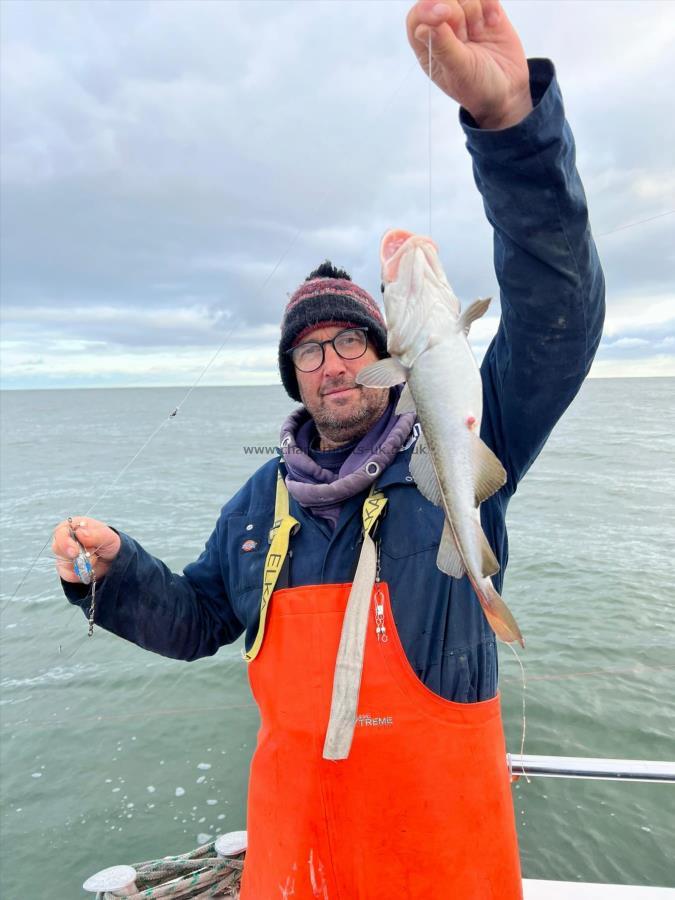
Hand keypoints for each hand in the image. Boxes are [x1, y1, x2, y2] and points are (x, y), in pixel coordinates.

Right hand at [52, 516, 120, 582]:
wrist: (111, 559)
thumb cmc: (108, 542)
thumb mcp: (107, 537)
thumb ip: (95, 534)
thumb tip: (80, 533)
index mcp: (73, 526)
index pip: (60, 532)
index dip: (65, 542)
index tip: (75, 552)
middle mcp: (65, 539)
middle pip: (58, 548)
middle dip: (72, 555)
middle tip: (84, 558)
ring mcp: (63, 555)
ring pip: (63, 563)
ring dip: (81, 564)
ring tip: (94, 558)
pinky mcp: (65, 568)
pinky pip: (68, 574)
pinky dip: (80, 573)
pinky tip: (89, 568)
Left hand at [406, 0, 532, 129]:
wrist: (509, 89)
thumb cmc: (478, 87)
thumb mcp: (460, 72)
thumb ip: (443, 48)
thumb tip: (423, 28)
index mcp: (427, 46)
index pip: (418, 16)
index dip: (428, 9)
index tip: (444, 14)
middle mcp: (442, 28)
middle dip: (456, 13)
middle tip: (468, 35)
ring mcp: (463, 17)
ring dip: (474, 11)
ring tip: (479, 33)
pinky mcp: (484, 9)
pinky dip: (489, 5)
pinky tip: (492, 23)